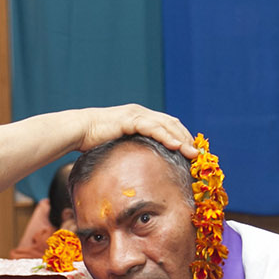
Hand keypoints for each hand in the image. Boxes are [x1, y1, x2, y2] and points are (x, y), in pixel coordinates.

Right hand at [77, 105, 197, 158]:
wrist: (79, 130)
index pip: (168, 125)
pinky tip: (177, 146)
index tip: (192, 152)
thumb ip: (133, 148)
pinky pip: (153, 128)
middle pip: (172, 123)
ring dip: (182, 139)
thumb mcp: (120, 144)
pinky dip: (167, 137)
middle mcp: (142, 112)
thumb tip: (141, 165)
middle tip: (199, 154)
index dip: (182, 137)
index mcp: (141, 117)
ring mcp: (137, 114)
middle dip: (187, 138)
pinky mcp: (130, 119)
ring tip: (193, 153)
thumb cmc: (95, 140)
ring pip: (167, 125)